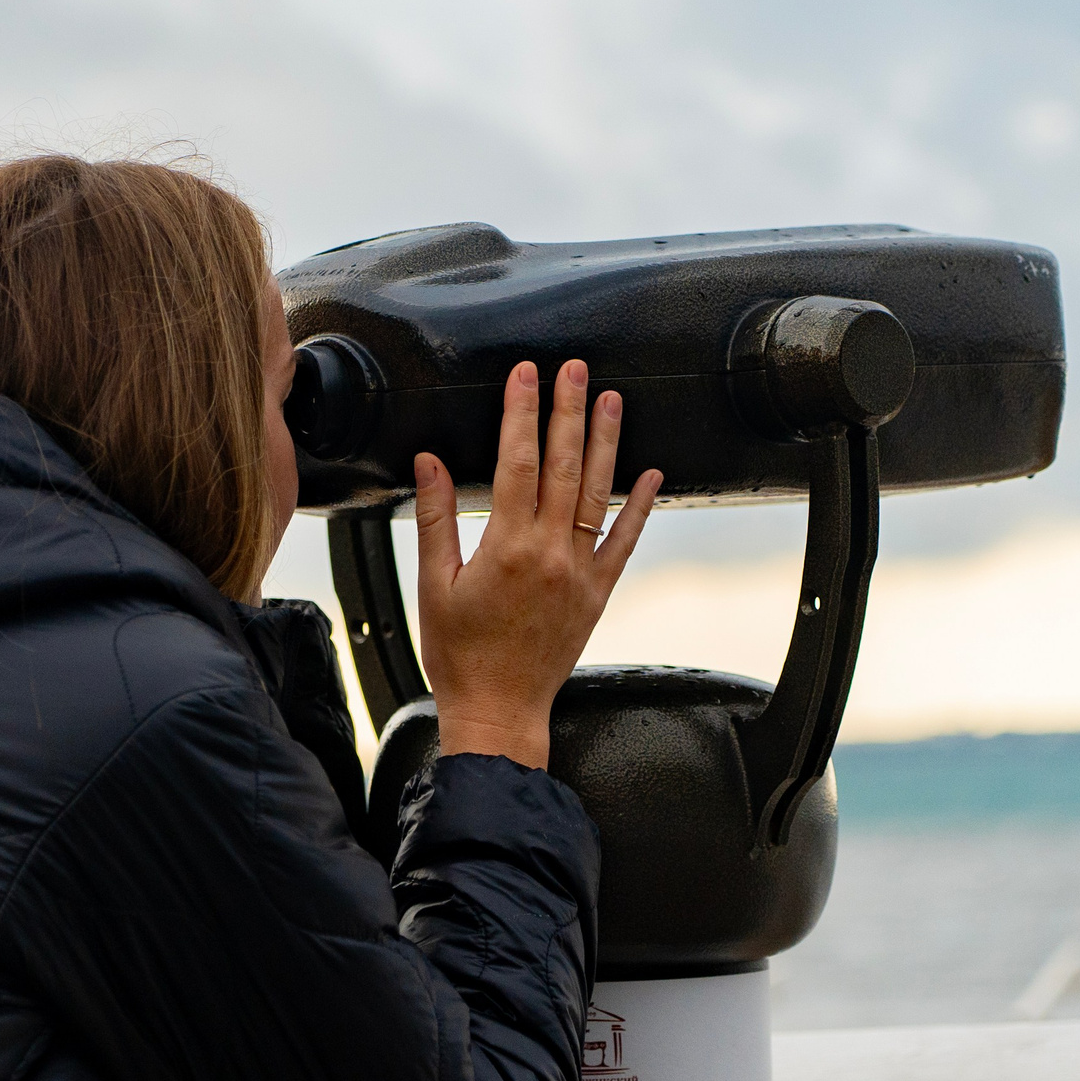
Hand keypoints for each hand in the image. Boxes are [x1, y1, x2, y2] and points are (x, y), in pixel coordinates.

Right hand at [414, 360, 660, 769]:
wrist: (500, 711)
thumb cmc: (459, 655)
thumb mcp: (434, 585)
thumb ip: (435, 520)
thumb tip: (429, 462)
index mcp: (506, 548)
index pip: (516, 462)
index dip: (521, 413)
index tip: (525, 376)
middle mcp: (550, 554)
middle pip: (563, 466)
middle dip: (568, 412)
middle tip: (575, 370)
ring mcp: (580, 573)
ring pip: (598, 494)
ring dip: (605, 444)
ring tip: (611, 401)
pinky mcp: (598, 593)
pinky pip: (624, 542)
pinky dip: (639, 507)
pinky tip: (650, 474)